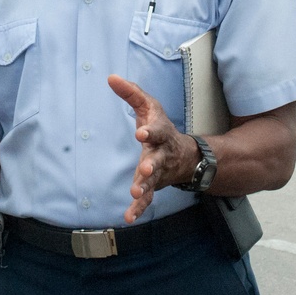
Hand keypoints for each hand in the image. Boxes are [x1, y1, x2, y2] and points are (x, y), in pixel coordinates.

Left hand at [107, 75, 196, 222]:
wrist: (185, 155)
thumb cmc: (160, 126)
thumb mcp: (148, 106)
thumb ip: (130, 92)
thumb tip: (110, 77)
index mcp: (160, 133)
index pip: (157, 130)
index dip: (150, 131)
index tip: (141, 132)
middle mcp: (161, 154)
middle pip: (157, 159)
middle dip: (151, 164)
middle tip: (145, 169)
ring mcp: (159, 172)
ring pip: (152, 181)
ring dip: (144, 187)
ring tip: (135, 193)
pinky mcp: (154, 185)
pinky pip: (147, 199)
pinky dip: (139, 208)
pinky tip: (128, 217)